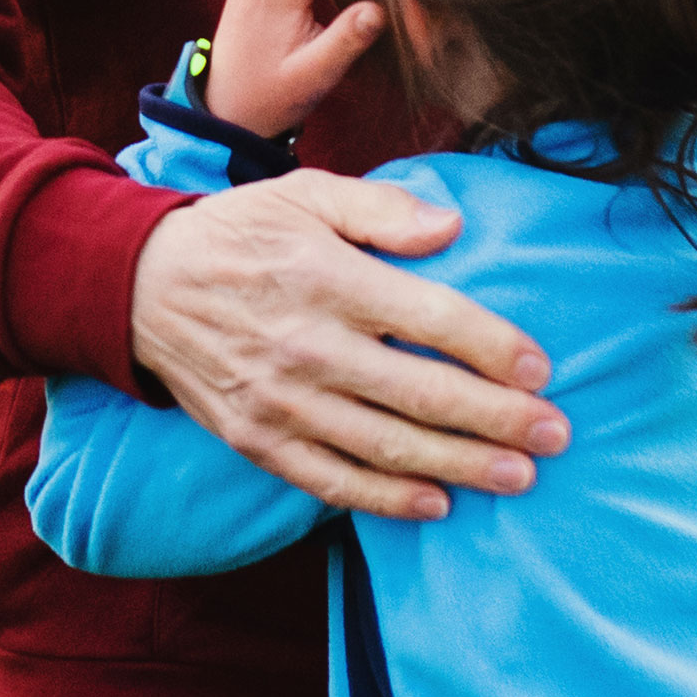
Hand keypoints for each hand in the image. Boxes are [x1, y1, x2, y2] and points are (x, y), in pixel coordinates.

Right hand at [127, 174, 565, 519]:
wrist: (140, 285)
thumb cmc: (239, 232)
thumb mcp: (305, 193)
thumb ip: (382, 210)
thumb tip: (451, 228)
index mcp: (328, 276)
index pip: (433, 317)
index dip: (495, 347)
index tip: (541, 368)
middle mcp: (308, 343)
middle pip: (423, 393)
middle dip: (500, 419)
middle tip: (556, 435)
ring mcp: (281, 399)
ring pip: (387, 446)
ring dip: (462, 466)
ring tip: (520, 476)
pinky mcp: (257, 439)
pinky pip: (332, 480)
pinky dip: (387, 499)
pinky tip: (437, 503)